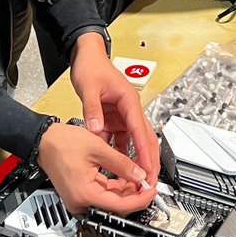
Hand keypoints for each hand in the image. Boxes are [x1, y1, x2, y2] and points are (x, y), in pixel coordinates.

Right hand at [36, 122, 154, 214]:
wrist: (43, 141)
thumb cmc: (62, 143)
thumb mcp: (98, 149)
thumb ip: (121, 163)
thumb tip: (139, 174)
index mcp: (84, 194)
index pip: (120, 205)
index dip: (140, 199)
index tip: (151, 191)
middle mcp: (80, 202)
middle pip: (116, 205)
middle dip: (134, 193)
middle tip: (148, 181)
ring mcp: (79, 200)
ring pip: (110, 200)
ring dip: (126, 189)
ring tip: (138, 175)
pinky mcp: (80, 194)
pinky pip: (102, 194)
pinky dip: (115, 186)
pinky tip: (124, 175)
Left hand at [69, 33, 159, 182]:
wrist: (86, 57)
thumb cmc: (92, 67)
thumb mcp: (88, 88)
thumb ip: (92, 110)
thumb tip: (95, 130)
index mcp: (128, 100)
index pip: (140, 129)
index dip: (144, 151)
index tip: (147, 168)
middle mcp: (129, 108)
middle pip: (144, 138)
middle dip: (148, 159)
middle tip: (149, 179)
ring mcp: (123, 114)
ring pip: (134, 140)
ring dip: (135, 159)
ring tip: (135, 178)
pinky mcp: (114, 118)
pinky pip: (120, 138)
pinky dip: (119, 151)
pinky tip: (117, 165)